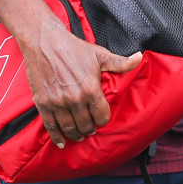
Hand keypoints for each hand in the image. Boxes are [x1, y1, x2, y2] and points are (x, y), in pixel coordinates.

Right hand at [23, 19, 141, 147]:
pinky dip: (56, 137)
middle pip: (86, 125)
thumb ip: (120, 62)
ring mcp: (58, 103)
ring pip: (70, 128)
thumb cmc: (74, 48)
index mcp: (91, 89)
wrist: (44, 42)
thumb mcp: (100, 55)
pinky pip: (51, 126)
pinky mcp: (43, 103)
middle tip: (90, 129)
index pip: (102, 116)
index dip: (103, 119)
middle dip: (90, 129)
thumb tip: (139, 58)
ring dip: (76, 135)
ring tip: (79, 135)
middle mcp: (75, 99)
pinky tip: (61, 142)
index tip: (101, 118)